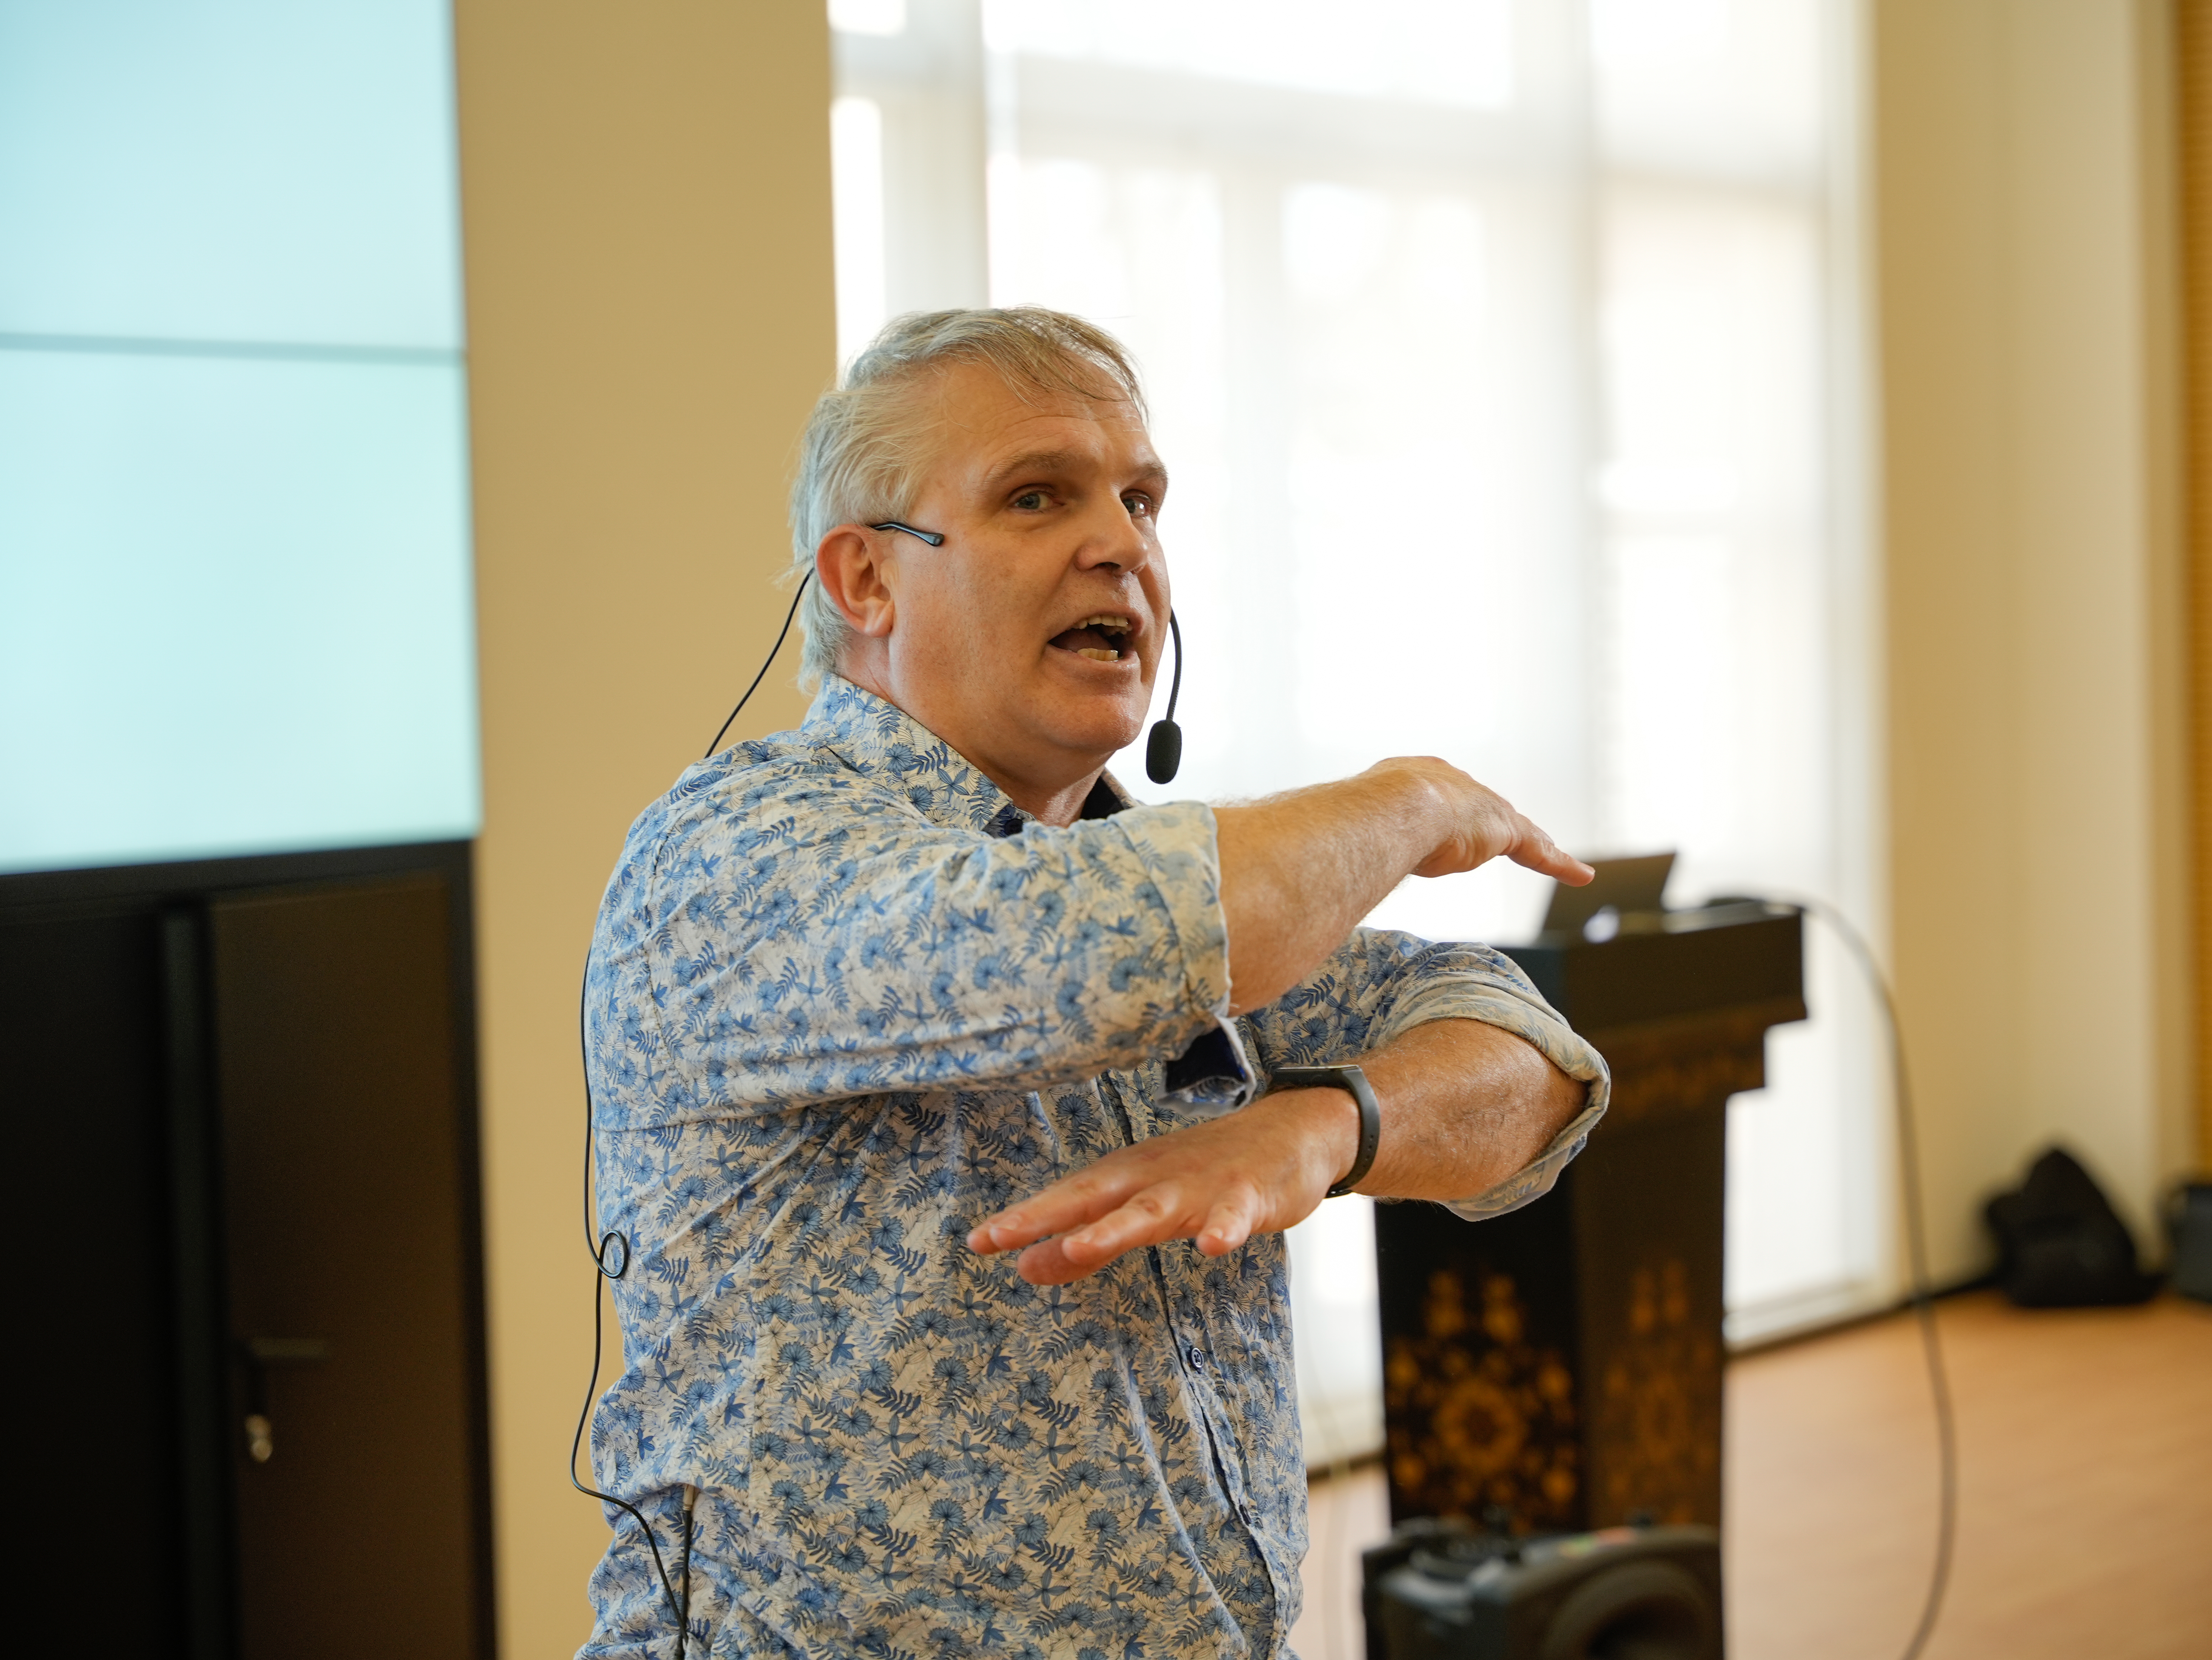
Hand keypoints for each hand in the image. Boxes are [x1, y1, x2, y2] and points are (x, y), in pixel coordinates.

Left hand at [965, 1088, 1361, 1284]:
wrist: (1290, 1133)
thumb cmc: (1204, 1174)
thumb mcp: (1139, 1205)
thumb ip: (1085, 1238)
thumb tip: (1024, 1266)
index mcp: (1125, 1178)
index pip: (1064, 1199)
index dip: (1022, 1219)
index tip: (976, 1242)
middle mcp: (1153, 1177)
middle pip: (1093, 1198)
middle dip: (1046, 1218)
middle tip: (1002, 1238)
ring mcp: (1200, 1186)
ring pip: (1153, 1209)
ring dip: (1116, 1228)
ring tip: (1080, 1246)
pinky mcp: (1246, 1197)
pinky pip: (1234, 1217)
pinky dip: (1223, 1229)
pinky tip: (1213, 1247)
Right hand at [1365, 756, 1592, 885]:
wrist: (1393, 809)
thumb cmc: (1364, 822)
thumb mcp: (1361, 830)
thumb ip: (1365, 843)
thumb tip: (1340, 866)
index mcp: (1413, 773)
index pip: (1436, 797)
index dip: (1439, 815)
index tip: (1439, 830)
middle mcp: (1451, 780)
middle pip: (1475, 808)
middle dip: (1480, 825)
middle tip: (1481, 844)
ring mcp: (1479, 802)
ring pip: (1512, 826)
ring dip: (1528, 842)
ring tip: (1548, 855)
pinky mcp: (1504, 828)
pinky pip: (1537, 849)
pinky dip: (1557, 863)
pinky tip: (1579, 874)